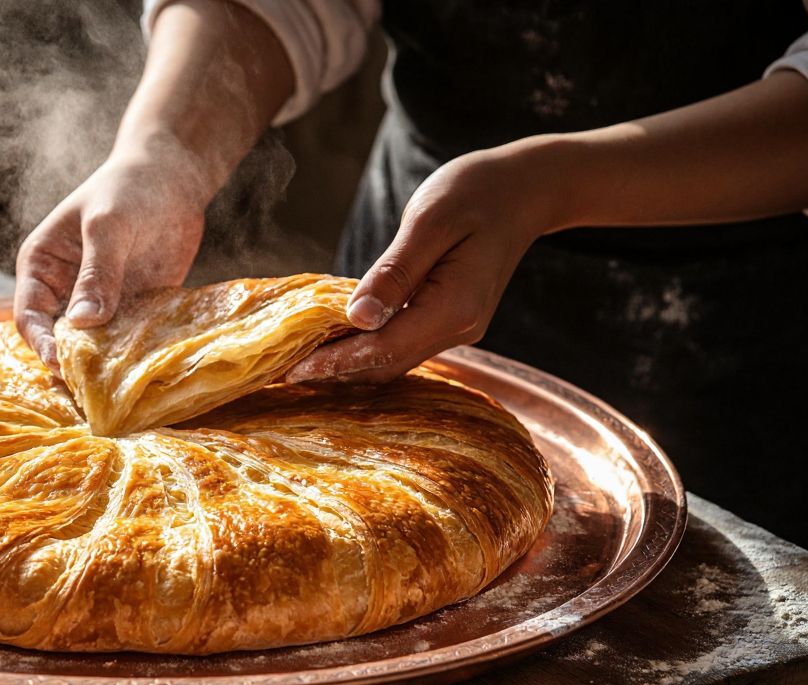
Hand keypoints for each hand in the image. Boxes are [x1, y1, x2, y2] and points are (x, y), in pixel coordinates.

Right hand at [14, 144, 208, 372]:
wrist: (174, 177)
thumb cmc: (129, 189)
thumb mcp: (109, 225)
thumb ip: (97, 272)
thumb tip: (83, 323)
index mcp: (42, 266)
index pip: (29, 316)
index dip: (42, 343)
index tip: (62, 365)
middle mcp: (65, 291)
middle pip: (59, 340)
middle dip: (72, 363)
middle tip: (92, 389)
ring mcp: (100, 304)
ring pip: (94, 347)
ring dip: (105, 367)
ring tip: (119, 388)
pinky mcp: (133, 311)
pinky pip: (128, 342)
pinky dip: (134, 357)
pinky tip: (146, 371)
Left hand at [287, 144, 566, 383]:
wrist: (526, 189)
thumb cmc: (478, 191)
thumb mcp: (430, 221)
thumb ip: (394, 272)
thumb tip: (358, 317)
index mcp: (454, 307)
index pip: (384, 348)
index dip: (336, 361)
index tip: (292, 368)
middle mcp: (458, 328)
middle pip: (387, 364)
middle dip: (335, 370)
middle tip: (281, 371)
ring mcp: (457, 327)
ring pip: (393, 359)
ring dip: (348, 363)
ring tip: (299, 360)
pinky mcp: (450, 318)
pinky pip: (402, 342)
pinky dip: (368, 347)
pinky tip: (335, 340)